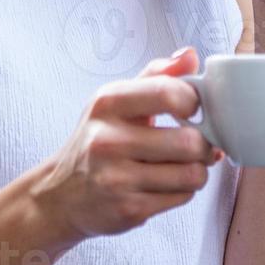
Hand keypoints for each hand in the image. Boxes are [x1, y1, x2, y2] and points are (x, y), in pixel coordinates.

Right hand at [33, 48, 222, 240]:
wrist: (60, 195)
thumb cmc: (96, 141)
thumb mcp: (116, 100)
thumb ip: (156, 75)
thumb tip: (190, 55)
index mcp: (108, 103)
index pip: (168, 93)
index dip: (194, 101)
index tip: (194, 109)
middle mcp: (108, 140)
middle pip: (188, 142)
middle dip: (203, 144)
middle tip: (197, 144)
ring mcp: (117, 178)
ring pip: (191, 174)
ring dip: (197, 170)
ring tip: (183, 164)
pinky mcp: (128, 209)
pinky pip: (182, 197)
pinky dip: (183, 190)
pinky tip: (166, 183)